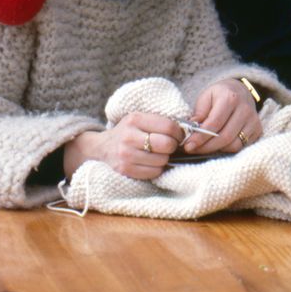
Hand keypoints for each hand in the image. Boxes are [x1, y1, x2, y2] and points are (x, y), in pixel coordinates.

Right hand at [63, 112, 183, 180]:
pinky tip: (150, 162)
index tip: (178, 135)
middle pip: (166, 145)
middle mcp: (129, 136)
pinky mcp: (125, 170)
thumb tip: (188, 129)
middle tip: (169, 146)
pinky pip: (154, 172)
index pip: (168, 126)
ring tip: (157, 154)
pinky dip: (156, 169)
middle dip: (172, 147)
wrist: (102, 148)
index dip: (179, 133)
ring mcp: (126, 155)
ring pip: (162, 161)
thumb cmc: (128, 132)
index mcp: (135, 119)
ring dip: (164, 159)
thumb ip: (159, 121)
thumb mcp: (139, 119)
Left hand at [182, 79, 261, 154]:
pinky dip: (227, 150)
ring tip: (204, 147)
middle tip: (193, 149)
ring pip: (234, 145)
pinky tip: (217, 146)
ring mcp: (254, 121)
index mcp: (230, 98)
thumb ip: (198, 114)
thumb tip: (190, 131)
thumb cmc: (219, 95)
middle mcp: (245, 109)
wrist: (240, 91)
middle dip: (206, 147)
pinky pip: (242, 147)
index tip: (188, 145)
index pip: (214, 123)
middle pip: (225, 137)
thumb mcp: (206, 97)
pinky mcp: (258, 130)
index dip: (200, 137)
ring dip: (216, 150)